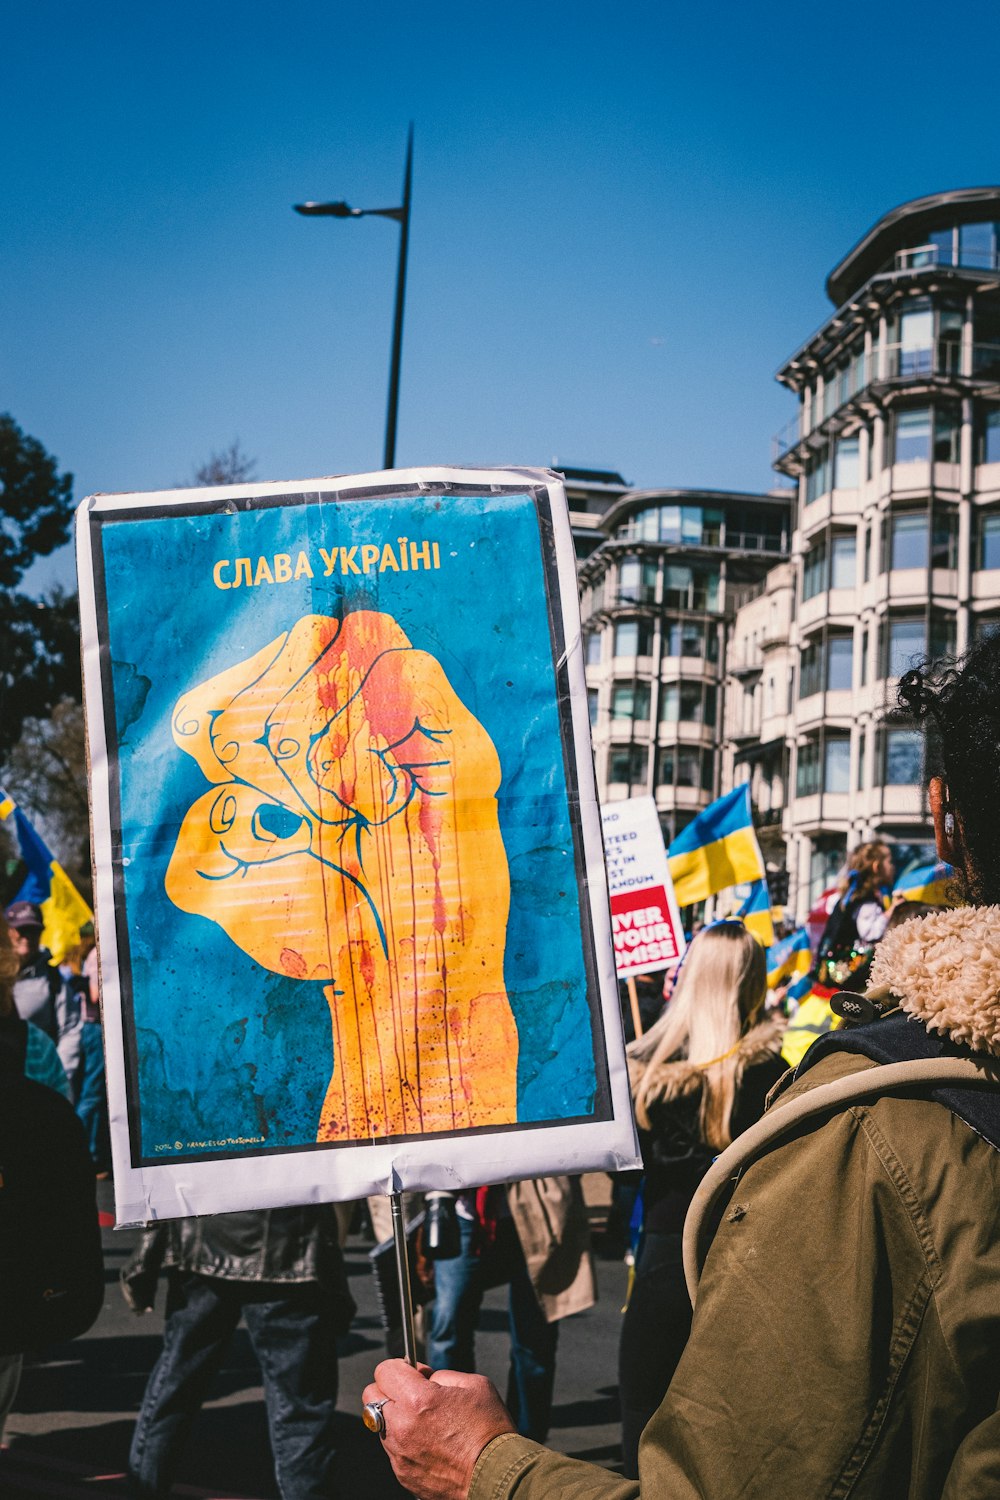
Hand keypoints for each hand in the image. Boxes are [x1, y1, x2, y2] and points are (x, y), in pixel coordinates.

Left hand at [363, 1358, 515, 1499]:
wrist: (496, 1478)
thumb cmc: (490, 1431)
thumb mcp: (474, 1385)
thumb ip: (442, 1376)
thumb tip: (424, 1376)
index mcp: (418, 1400)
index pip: (384, 1371)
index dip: (399, 1367)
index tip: (412, 1372)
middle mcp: (401, 1427)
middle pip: (371, 1396)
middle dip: (388, 1389)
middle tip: (411, 1393)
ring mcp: (399, 1454)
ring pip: (381, 1424)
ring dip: (396, 1417)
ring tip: (426, 1423)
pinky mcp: (402, 1475)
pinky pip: (393, 1450)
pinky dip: (404, 1442)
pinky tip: (429, 1444)